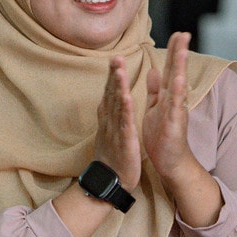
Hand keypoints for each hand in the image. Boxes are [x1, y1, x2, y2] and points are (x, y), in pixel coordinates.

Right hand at [94, 56, 141, 190]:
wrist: (109, 180)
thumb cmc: (112, 154)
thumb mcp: (112, 128)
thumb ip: (113, 111)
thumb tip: (113, 96)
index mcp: (109, 117)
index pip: (110, 92)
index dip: (113, 75)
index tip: (115, 57)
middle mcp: (110, 121)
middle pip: (111, 94)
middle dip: (114, 75)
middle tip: (115, 56)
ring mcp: (116, 130)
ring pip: (117, 105)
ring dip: (118, 87)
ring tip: (119, 70)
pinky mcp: (124, 141)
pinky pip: (125, 124)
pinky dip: (125, 111)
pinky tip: (127, 98)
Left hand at [142, 32, 194, 181]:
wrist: (169, 162)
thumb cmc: (162, 136)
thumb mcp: (156, 108)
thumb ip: (155, 90)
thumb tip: (153, 71)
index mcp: (167, 96)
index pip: (170, 69)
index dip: (173, 52)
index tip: (177, 33)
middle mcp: (174, 100)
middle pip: (177, 71)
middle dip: (180, 52)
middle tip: (184, 33)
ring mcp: (176, 111)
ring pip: (179, 85)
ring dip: (181, 67)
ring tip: (183, 50)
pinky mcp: (175, 123)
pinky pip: (176, 106)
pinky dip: (177, 92)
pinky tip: (178, 80)